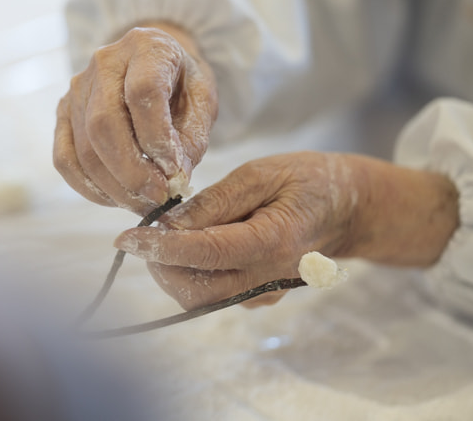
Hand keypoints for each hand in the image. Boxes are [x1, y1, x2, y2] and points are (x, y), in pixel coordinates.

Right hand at [54, 24, 217, 214]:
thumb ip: (191, 139)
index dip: (156, 139)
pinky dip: (89, 187)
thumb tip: (173, 182)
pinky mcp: (63, 112)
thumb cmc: (182, 84)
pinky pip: (65, 159)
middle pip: (104, 124)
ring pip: (84, 148)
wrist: (153, 66)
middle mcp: (104, 62)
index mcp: (146, 47)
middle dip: (131, 172)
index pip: (142, 93)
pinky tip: (116, 197)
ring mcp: (77, 87)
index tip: (173, 173)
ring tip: (143, 202)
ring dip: (114, 186)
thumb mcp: (203, 102)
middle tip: (157, 198)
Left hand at [114, 152, 458, 309]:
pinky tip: (193, 245)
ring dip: (171, 272)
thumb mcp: (261, 173)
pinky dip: (190, 275)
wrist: (347, 209)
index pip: (205, 254)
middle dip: (160, 265)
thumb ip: (214, 201)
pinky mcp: (258, 297)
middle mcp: (267, 278)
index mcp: (273, 242)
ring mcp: (265, 293)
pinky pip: (213, 295)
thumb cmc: (308, 180)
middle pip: (195, 290)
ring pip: (200, 299)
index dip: (160, 248)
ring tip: (168, 236)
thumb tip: (169, 224)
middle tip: (146, 234)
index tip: (126, 238)